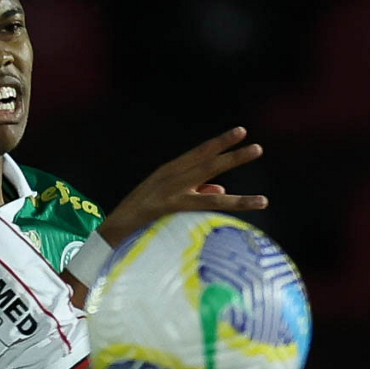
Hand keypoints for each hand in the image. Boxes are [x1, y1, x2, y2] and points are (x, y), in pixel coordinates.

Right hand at [99, 127, 267, 244]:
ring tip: (259, 175)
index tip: (241, 132)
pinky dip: (231, 203)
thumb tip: (221, 190)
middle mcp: (169, 177)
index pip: (197, 154)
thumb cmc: (137, 222)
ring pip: (208, 175)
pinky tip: (251, 204)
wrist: (110, 236)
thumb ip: (194, 194)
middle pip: (205, 161)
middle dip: (230, 152)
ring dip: (233, 166)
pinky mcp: (169, 208)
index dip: (219, 143)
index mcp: (167, 173)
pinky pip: (205, 204)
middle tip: (257, 147)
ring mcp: (169, 192)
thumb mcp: (164, 202)